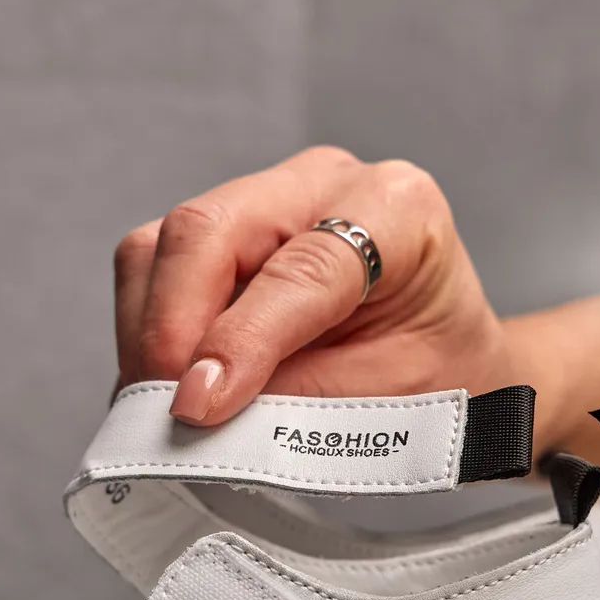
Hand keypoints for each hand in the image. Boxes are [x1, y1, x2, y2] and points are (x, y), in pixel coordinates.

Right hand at [114, 146, 535, 430]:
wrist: (450, 362)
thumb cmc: (436, 376)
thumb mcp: (394, 402)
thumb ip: (303, 404)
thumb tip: (202, 415)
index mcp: (398, 209)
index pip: (303, 268)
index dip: (242, 340)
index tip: (198, 407)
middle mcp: (326, 183)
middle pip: (207, 231)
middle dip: (170, 331)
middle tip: (165, 414)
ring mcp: (268, 199)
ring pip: (163, 246)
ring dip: (149, 335)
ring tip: (164, 408)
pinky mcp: (226, 233)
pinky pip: (156, 269)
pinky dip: (150, 333)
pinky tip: (168, 383)